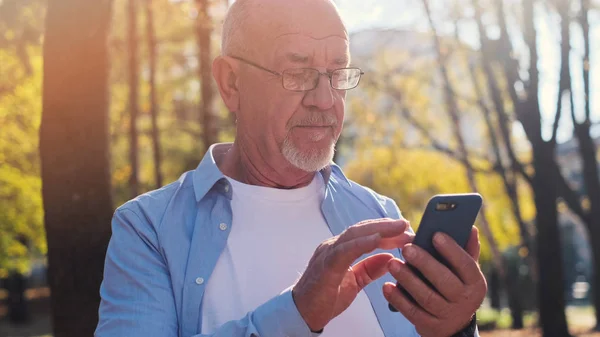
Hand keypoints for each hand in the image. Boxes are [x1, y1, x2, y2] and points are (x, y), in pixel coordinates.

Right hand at [292, 218, 413, 331]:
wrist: (302, 313)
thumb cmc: (324, 297)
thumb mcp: (354, 282)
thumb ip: (369, 269)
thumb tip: (389, 259)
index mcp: (339, 249)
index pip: (365, 233)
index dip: (385, 230)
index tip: (406, 231)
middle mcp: (333, 246)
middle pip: (362, 229)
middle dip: (386, 226)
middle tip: (407, 225)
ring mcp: (328, 253)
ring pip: (355, 234)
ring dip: (378, 230)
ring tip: (398, 228)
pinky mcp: (326, 265)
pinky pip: (345, 251)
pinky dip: (361, 243)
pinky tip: (377, 240)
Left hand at [383, 226, 486, 336]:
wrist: (453, 324)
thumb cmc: (456, 286)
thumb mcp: (465, 271)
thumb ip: (467, 249)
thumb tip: (471, 228)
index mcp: (475, 282)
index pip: (466, 264)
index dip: (451, 249)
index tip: (435, 235)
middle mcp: (465, 300)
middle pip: (444, 281)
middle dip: (424, 263)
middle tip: (407, 248)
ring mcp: (448, 315)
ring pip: (426, 297)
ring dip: (407, 279)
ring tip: (393, 264)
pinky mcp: (431, 326)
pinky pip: (412, 312)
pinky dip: (398, 299)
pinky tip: (387, 286)